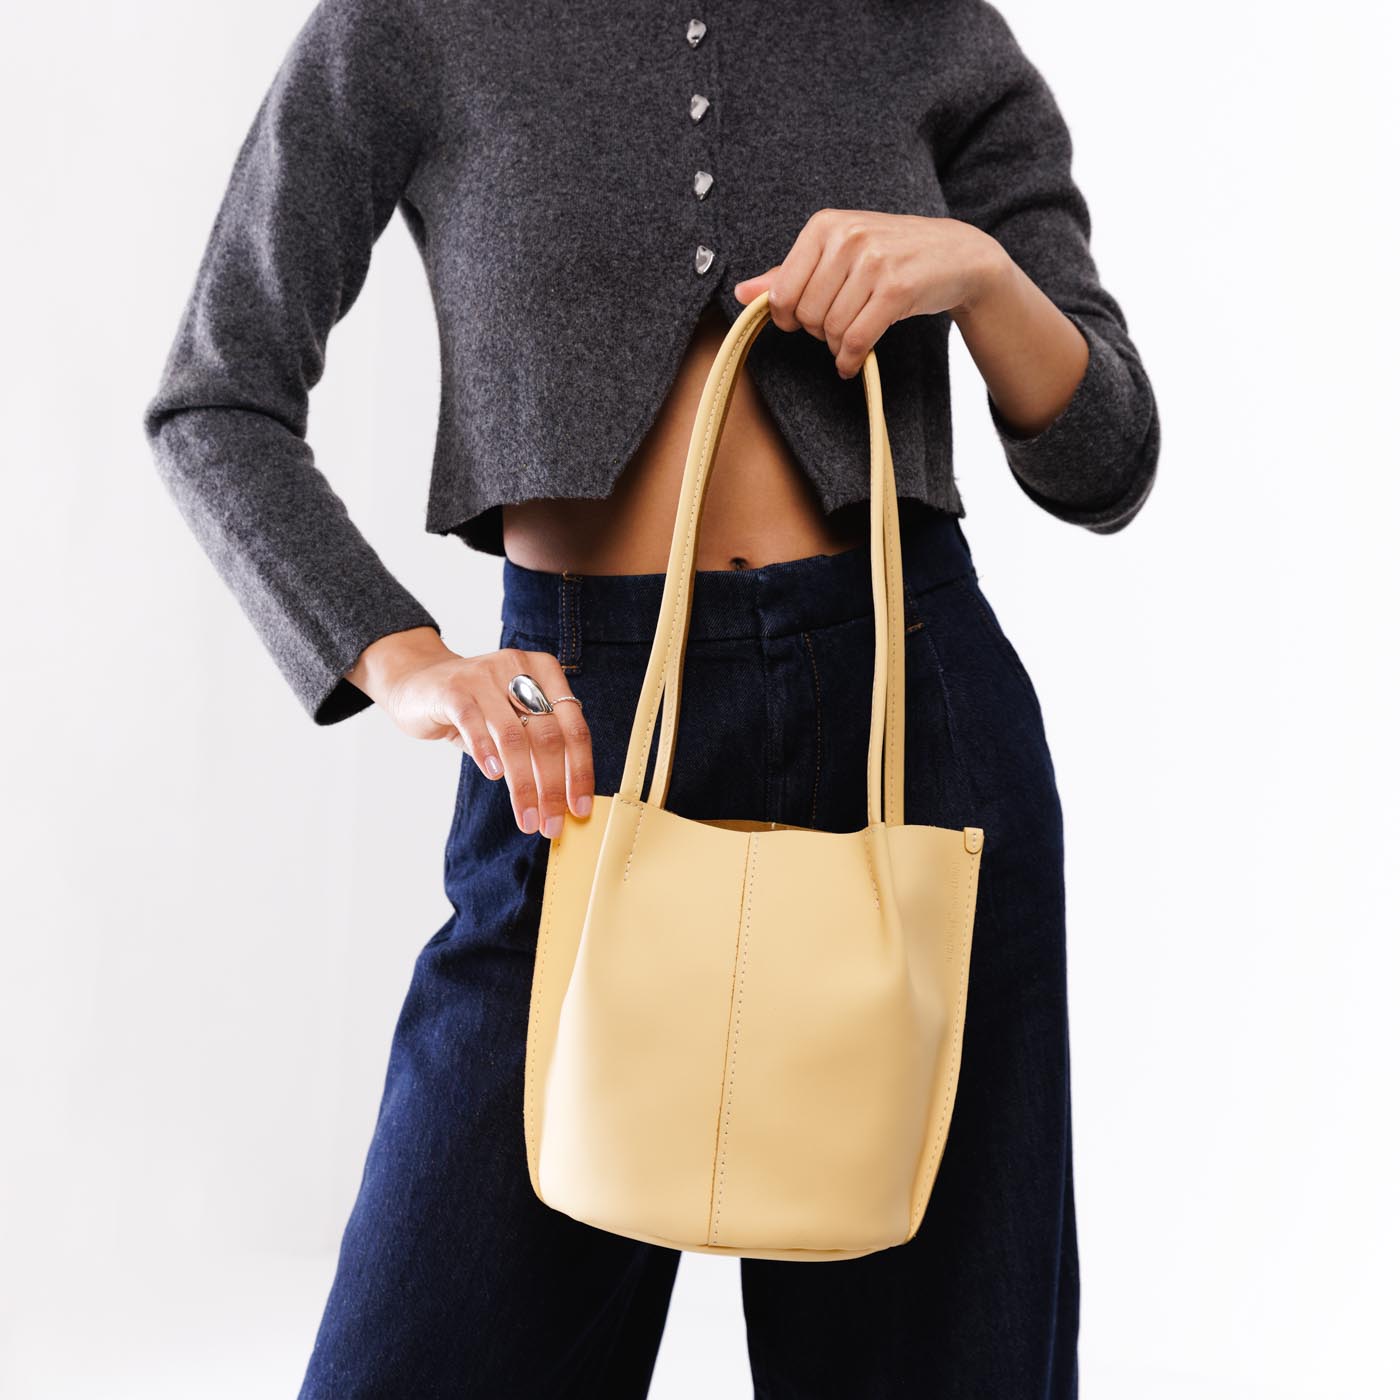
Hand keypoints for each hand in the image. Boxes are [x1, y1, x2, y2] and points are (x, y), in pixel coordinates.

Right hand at [346, 627, 594, 838]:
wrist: (419, 682)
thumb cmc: (476, 709)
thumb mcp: (513, 720)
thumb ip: (537, 748)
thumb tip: (562, 801)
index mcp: (546, 673)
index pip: (574, 728)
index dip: (580, 772)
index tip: (579, 809)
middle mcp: (520, 669)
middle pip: (548, 736)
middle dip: (552, 787)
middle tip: (551, 824)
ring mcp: (485, 675)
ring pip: (514, 737)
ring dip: (523, 785)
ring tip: (526, 818)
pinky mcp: (453, 689)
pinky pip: (474, 724)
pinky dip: (487, 753)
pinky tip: (495, 777)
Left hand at [734, 208, 1007, 378]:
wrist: (955, 253)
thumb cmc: (890, 254)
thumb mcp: (837, 254)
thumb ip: (788, 274)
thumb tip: (741, 293)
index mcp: (824, 225)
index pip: (781, 293)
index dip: (789, 318)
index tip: (805, 319)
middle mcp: (848, 237)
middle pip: (806, 314)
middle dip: (818, 332)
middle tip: (836, 328)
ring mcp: (874, 261)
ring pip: (832, 330)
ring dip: (838, 348)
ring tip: (850, 342)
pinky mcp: (897, 288)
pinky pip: (858, 339)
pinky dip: (852, 360)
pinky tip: (854, 362)